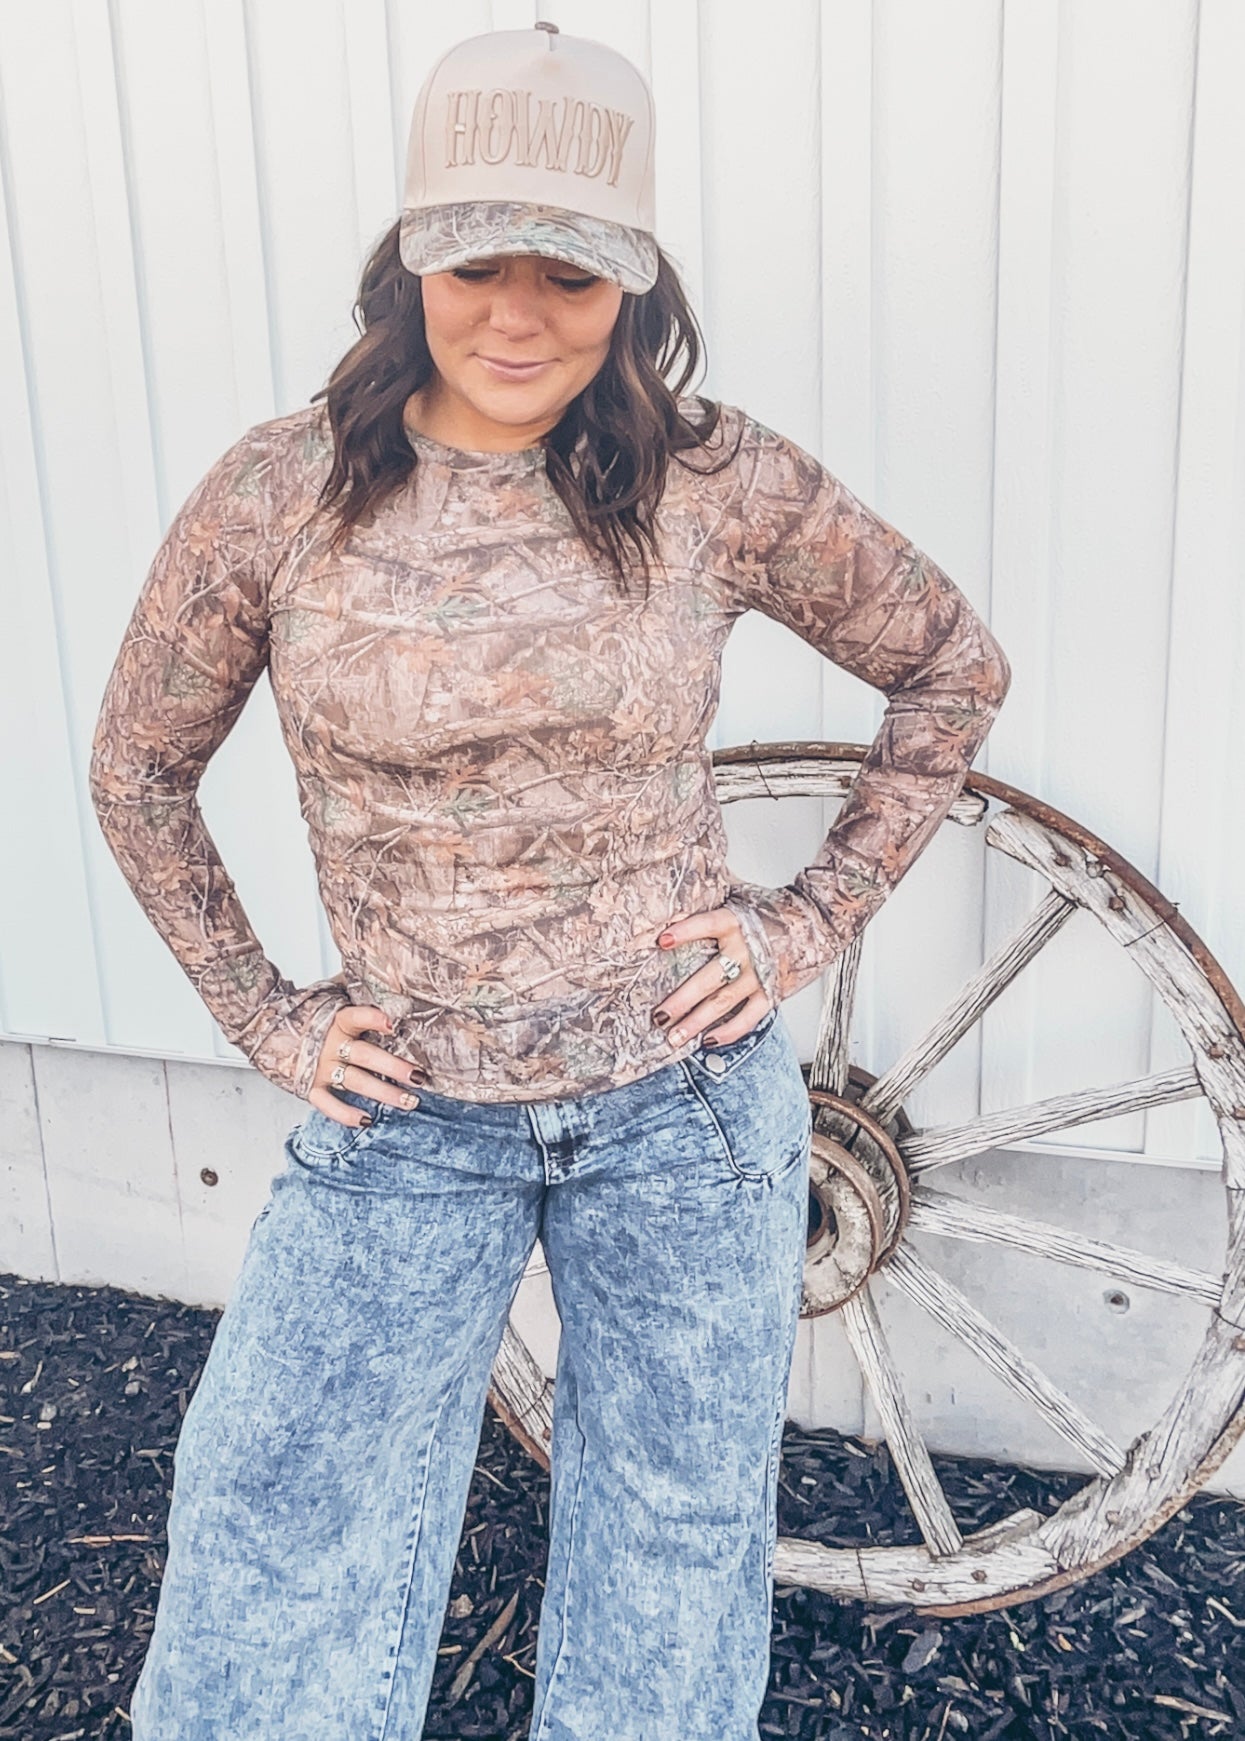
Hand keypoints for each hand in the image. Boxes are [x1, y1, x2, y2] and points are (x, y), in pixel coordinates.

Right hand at [309, 1004, 425, 1126]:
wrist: (281, 1035)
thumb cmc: (324, 1026)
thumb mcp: (341, 1013)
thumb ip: (365, 1017)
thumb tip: (400, 1020)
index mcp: (339, 1021)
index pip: (355, 1017)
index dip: (372, 1019)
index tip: (392, 1024)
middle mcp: (330, 1045)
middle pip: (366, 1056)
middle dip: (394, 1067)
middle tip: (419, 1077)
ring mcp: (321, 1067)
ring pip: (356, 1081)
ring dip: (384, 1093)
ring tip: (409, 1101)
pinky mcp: (312, 1087)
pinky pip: (328, 1104)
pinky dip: (345, 1114)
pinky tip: (367, 1119)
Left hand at [651, 907, 770, 1047]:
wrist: (815, 923)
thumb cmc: (773, 913)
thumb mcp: (741, 902)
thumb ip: (713, 907)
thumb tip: (675, 909)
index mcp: (736, 922)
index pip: (707, 925)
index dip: (685, 932)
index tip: (662, 941)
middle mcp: (746, 950)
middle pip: (708, 978)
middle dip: (681, 1000)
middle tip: (659, 1016)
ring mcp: (759, 975)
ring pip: (723, 1002)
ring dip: (697, 1022)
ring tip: (675, 1036)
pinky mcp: (772, 992)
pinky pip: (749, 1017)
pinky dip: (729, 1031)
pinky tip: (709, 1040)